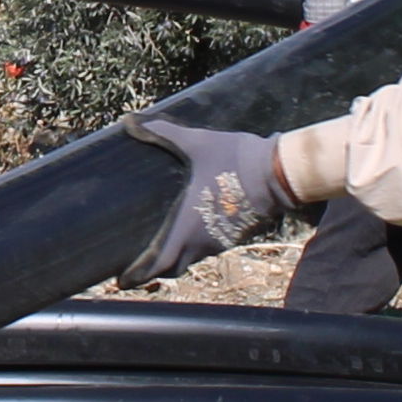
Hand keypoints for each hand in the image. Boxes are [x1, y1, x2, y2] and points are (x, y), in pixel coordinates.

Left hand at [113, 115, 286, 286]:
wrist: (279, 172)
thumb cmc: (235, 160)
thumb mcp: (197, 143)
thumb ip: (163, 133)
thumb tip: (129, 121)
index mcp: (187, 227)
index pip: (159, 263)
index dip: (138, 274)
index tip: (122, 280)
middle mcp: (202, 241)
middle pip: (173, 267)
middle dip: (156, 269)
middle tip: (140, 262)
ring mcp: (220, 241)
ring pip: (191, 259)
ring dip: (176, 257)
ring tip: (162, 246)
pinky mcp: (234, 235)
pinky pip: (208, 249)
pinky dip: (195, 247)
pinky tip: (192, 230)